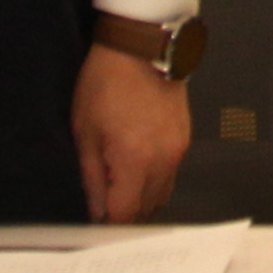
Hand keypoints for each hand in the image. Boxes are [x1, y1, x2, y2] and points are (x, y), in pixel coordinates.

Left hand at [74, 32, 195, 220]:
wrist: (140, 48)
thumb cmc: (103, 86)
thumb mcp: (86, 132)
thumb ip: (92, 178)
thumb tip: (97, 212)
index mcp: (135, 161)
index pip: (125, 214)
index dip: (108, 224)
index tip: (95, 224)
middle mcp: (164, 162)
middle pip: (148, 210)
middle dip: (126, 215)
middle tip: (105, 207)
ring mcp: (179, 152)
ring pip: (162, 196)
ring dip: (142, 200)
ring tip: (120, 189)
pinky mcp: (186, 140)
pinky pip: (171, 176)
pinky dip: (154, 182)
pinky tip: (137, 170)